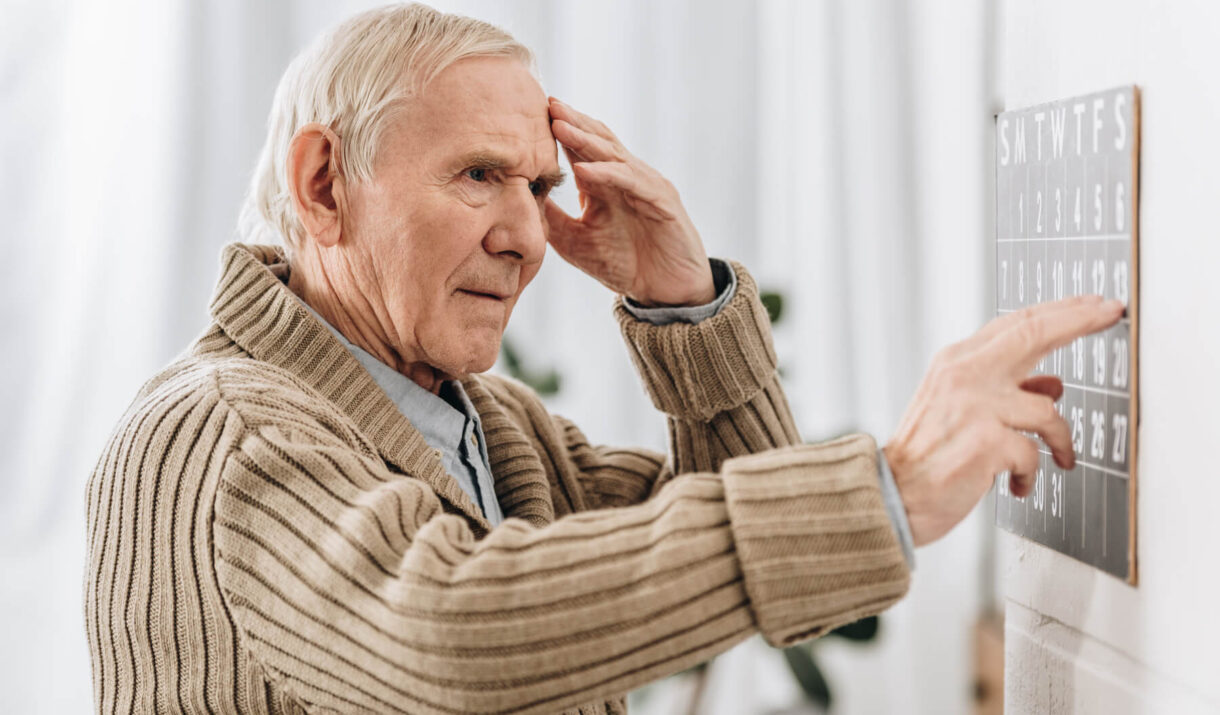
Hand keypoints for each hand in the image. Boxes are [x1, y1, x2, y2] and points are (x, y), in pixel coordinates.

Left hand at [544, 98, 714, 306]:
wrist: (667, 292)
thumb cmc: (625, 265)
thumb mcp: (576, 242)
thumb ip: (553, 219)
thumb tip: (519, 199)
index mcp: (606, 184)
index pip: (580, 149)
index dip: (559, 131)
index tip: (529, 114)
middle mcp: (626, 178)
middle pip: (597, 140)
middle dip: (572, 121)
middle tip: (545, 103)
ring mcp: (646, 186)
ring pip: (613, 155)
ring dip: (584, 140)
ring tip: (559, 125)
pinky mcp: (662, 202)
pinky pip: (631, 182)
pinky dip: (607, 174)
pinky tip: (582, 170)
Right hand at [883, 295, 1124, 545]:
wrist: (891, 495)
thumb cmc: (925, 456)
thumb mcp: (959, 409)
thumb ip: (1003, 389)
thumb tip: (1051, 385)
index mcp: (955, 362)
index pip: (1015, 324)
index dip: (1061, 311)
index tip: (1094, 304)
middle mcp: (964, 375)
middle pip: (1033, 333)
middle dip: (1079, 319)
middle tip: (1109, 313)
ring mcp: (976, 407)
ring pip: (1047, 409)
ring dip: (1060, 439)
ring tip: (1059, 457)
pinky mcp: (987, 443)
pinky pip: (1033, 454)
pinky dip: (1030, 473)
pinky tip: (1018, 483)